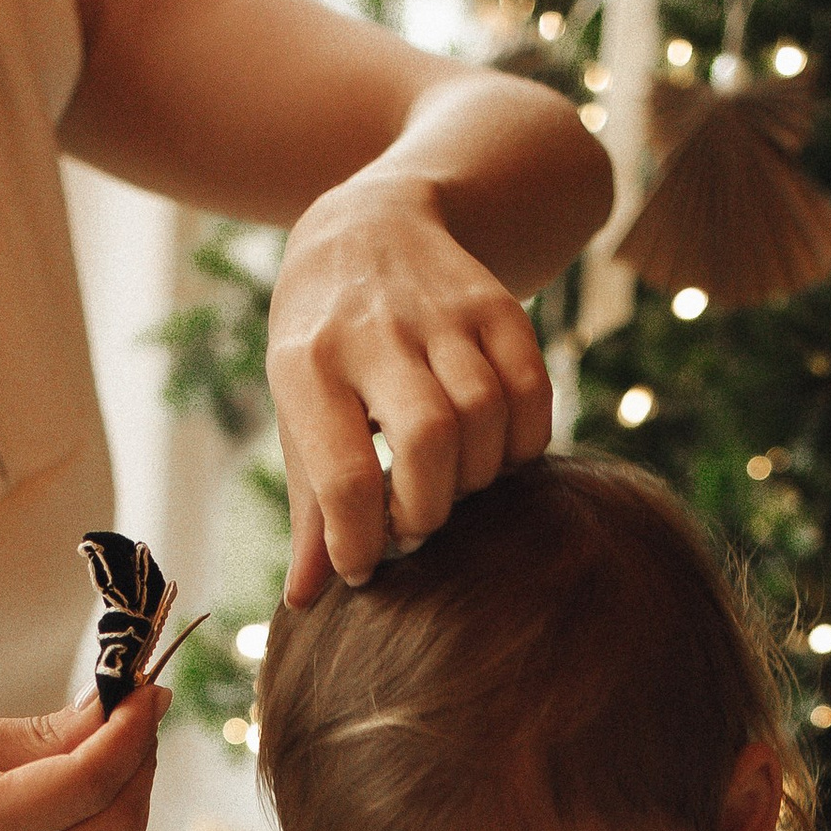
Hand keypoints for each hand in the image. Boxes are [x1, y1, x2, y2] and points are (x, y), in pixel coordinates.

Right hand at [0, 686, 166, 830]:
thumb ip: (39, 734)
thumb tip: (115, 709)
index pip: (87, 780)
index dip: (129, 732)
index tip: (145, 693)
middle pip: (116, 826)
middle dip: (138, 765)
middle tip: (134, 721)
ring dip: (129, 806)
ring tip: (110, 762)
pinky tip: (82, 816)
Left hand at [266, 165, 553, 601]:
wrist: (365, 229)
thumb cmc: (324, 350)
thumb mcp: (299, 414)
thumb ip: (309, 508)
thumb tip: (305, 602)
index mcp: (306, 364)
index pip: (343, 474)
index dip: (359, 540)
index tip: (365, 565)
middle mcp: (374, 331)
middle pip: (428, 437)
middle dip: (429, 506)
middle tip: (415, 524)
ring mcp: (441, 312)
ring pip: (485, 414)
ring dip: (477, 476)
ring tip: (452, 486)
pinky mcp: (496, 304)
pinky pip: (532, 391)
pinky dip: (524, 442)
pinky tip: (496, 455)